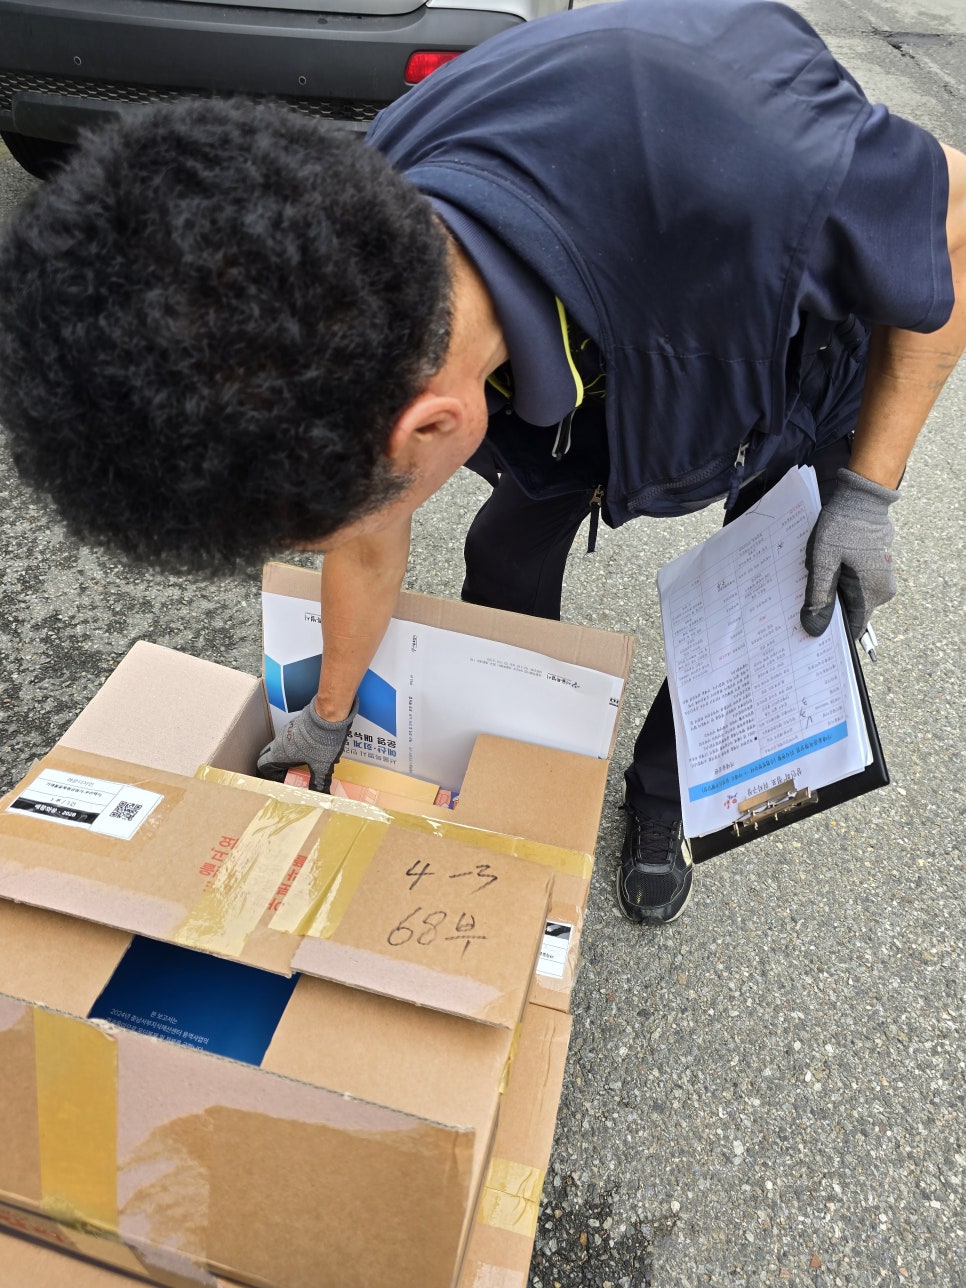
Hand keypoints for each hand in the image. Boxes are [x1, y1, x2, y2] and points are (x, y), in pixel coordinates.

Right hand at [256, 698, 357, 792]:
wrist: (328, 715)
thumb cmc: (321, 742)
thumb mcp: (322, 766)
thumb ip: (320, 782)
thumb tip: (322, 796)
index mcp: (280, 753)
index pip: (262, 765)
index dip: (269, 775)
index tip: (281, 781)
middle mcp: (279, 741)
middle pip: (269, 754)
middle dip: (276, 766)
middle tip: (289, 774)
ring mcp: (287, 731)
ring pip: (280, 745)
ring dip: (286, 755)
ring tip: (302, 764)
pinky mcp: (296, 724)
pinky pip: (290, 738)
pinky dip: (295, 746)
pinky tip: (311, 751)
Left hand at [800, 468, 898, 638]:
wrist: (862, 497)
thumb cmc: (843, 526)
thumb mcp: (824, 561)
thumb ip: (819, 596)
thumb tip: (814, 628)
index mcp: (873, 592)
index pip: (854, 628)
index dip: (832, 635)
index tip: (810, 637)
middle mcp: (882, 590)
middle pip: (852, 613)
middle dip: (827, 613)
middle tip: (800, 613)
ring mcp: (880, 578)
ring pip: (851, 598)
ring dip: (830, 596)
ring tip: (807, 592)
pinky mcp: (874, 568)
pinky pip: (854, 584)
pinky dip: (837, 584)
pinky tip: (820, 577)